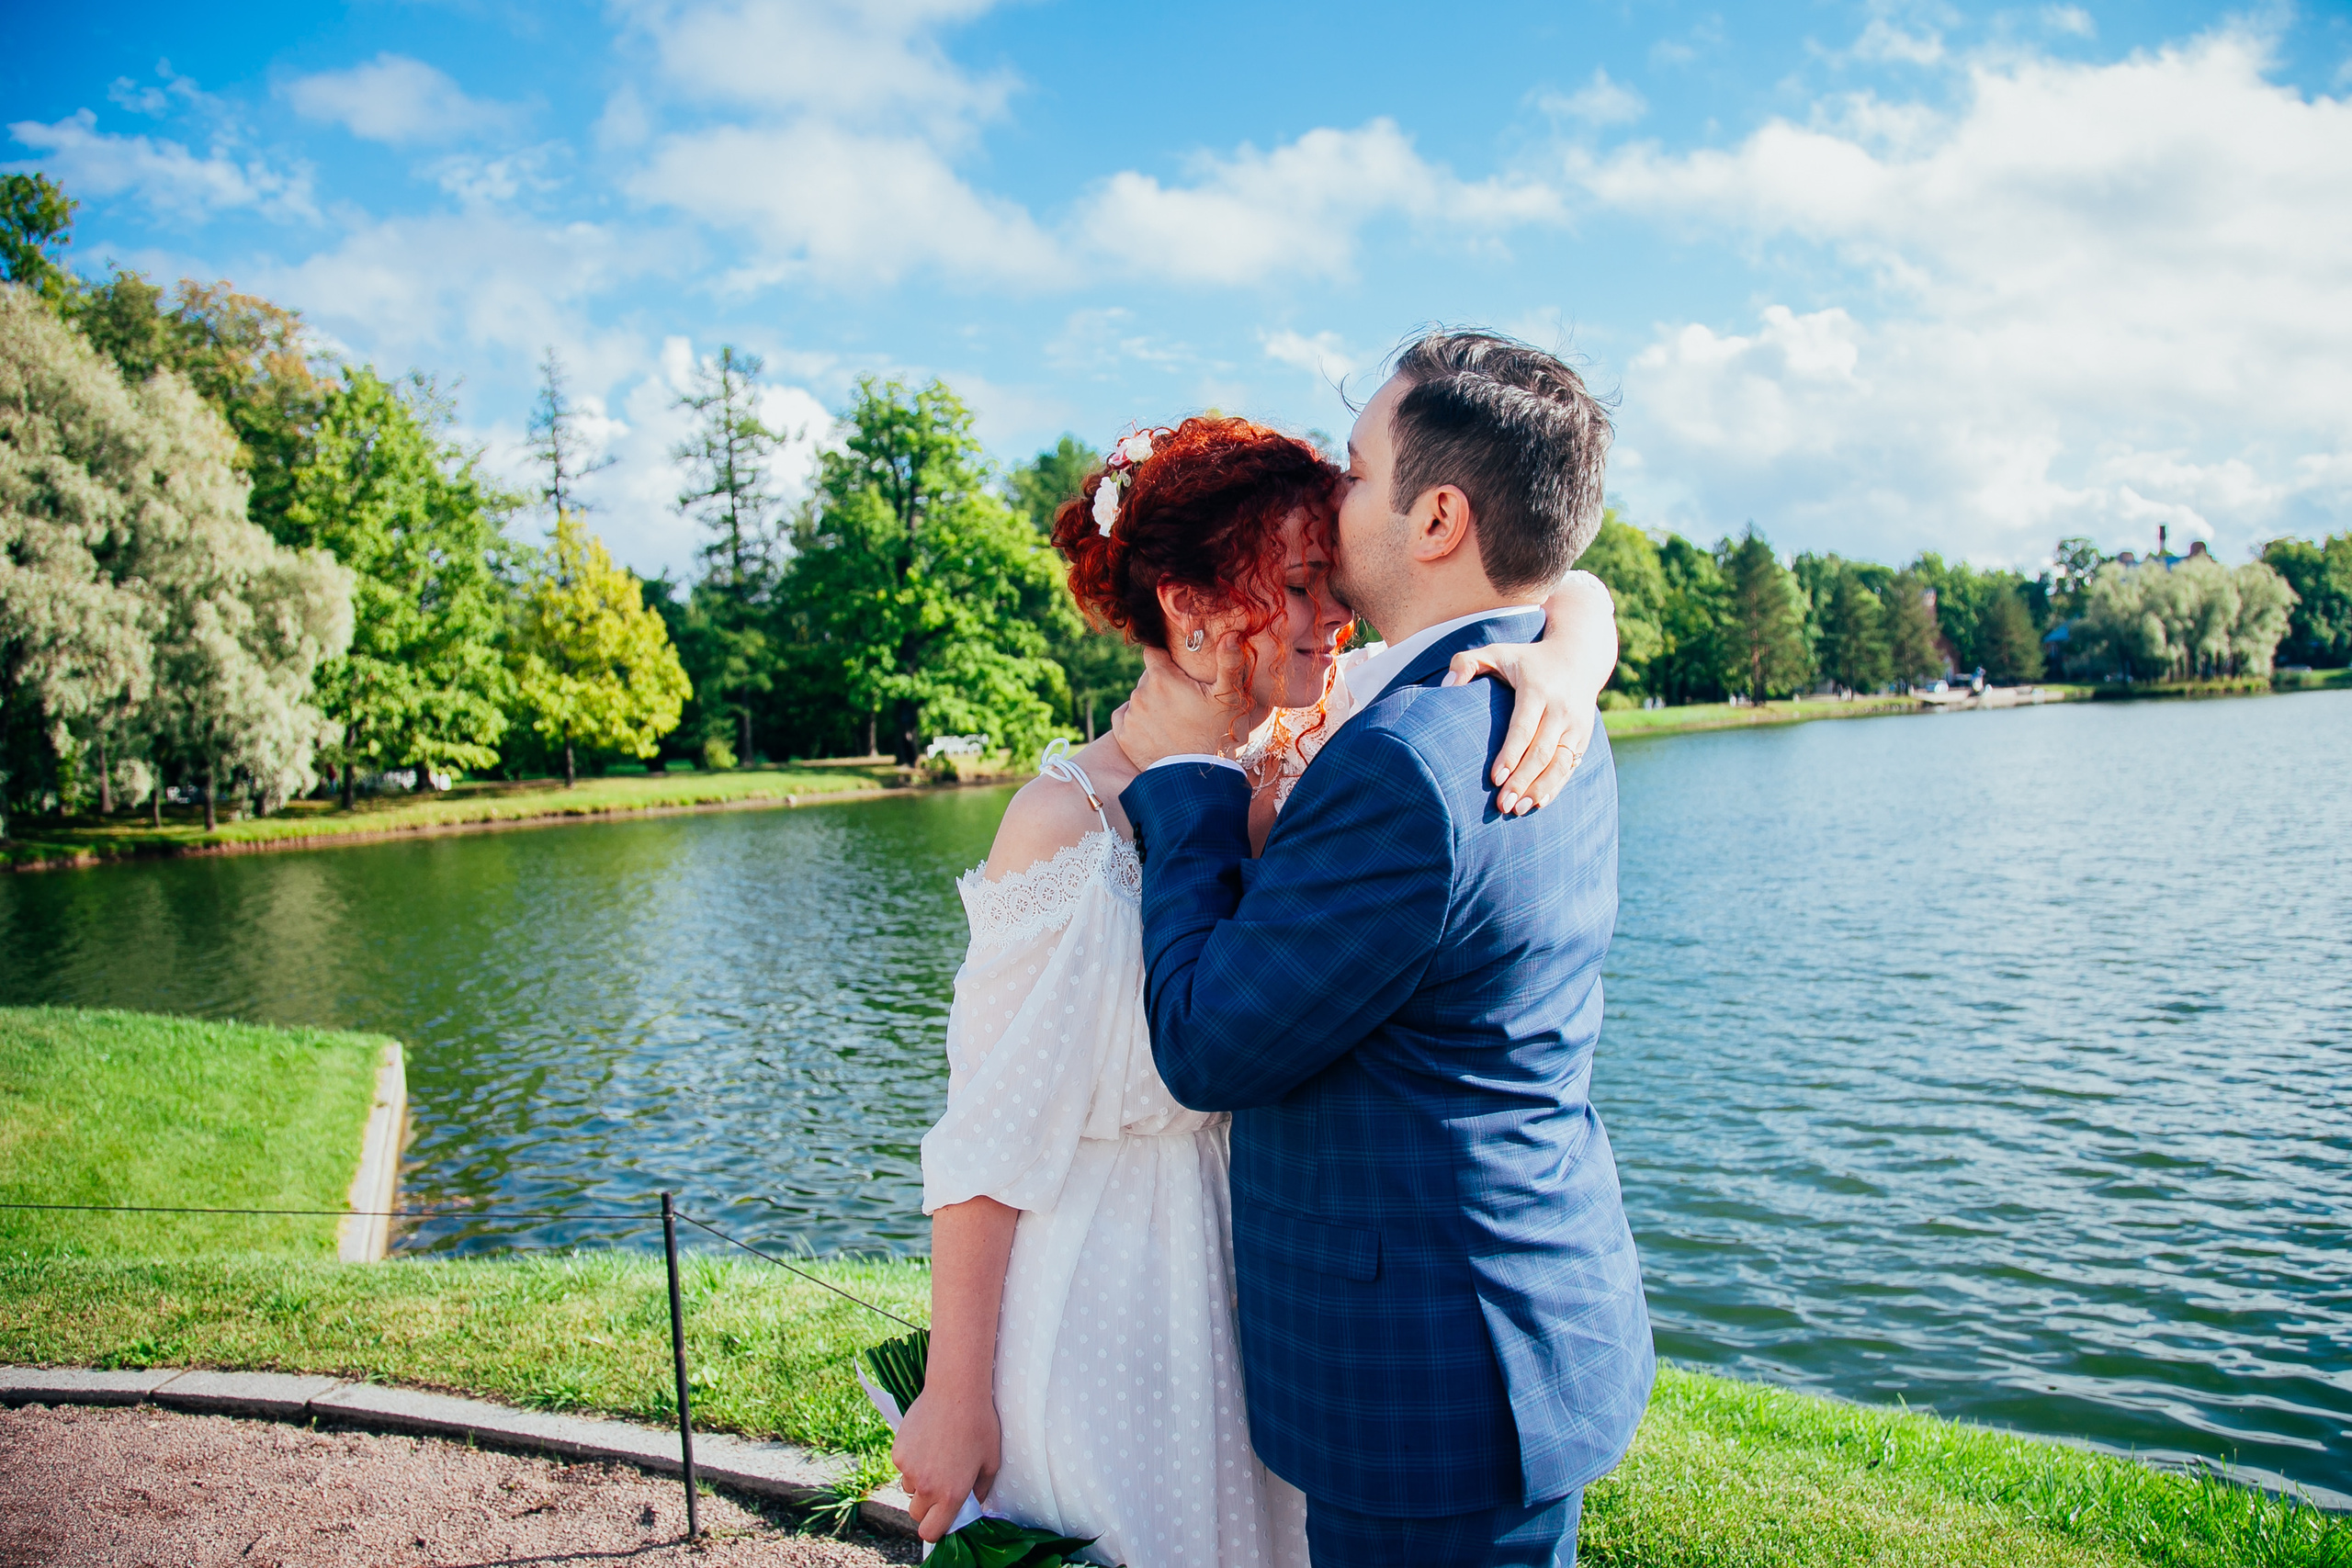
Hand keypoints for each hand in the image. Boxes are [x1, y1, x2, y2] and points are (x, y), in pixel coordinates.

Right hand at [891, 1379, 1001, 1541]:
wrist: (956, 1392)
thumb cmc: (979, 1425)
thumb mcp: (991, 1462)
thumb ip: (981, 1490)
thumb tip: (973, 1502)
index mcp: (950, 1494)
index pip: (931, 1532)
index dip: (936, 1529)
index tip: (942, 1520)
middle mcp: (926, 1487)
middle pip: (917, 1514)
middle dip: (928, 1506)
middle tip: (941, 1486)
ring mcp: (908, 1469)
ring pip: (909, 1489)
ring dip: (919, 1482)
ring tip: (936, 1457)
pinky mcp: (898, 1452)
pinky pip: (903, 1466)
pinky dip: (912, 1460)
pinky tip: (927, 1441)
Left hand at [1112, 636, 1251, 770]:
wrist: (1198, 779)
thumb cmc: (1217, 735)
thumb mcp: (1228, 698)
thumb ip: (1229, 663)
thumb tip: (1230, 634)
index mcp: (1162, 678)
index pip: (1153, 652)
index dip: (1166, 660)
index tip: (1178, 672)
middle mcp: (1140, 693)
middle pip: (1148, 678)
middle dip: (1162, 684)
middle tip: (1183, 703)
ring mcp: (1130, 716)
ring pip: (1138, 698)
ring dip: (1151, 703)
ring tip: (1172, 721)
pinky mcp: (1123, 736)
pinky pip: (1124, 716)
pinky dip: (1135, 720)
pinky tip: (1155, 730)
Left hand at [1446, 641, 1600, 815]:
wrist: (1579, 657)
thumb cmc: (1528, 659)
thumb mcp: (1498, 651)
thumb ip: (1467, 661)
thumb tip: (1446, 686)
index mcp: (1538, 690)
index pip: (1524, 727)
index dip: (1511, 754)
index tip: (1495, 778)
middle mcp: (1561, 709)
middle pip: (1542, 752)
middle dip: (1522, 781)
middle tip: (1502, 805)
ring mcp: (1576, 725)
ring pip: (1560, 764)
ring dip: (1540, 790)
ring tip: (1517, 810)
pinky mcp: (1583, 737)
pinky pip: (1570, 767)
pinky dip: (1555, 787)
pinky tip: (1538, 803)